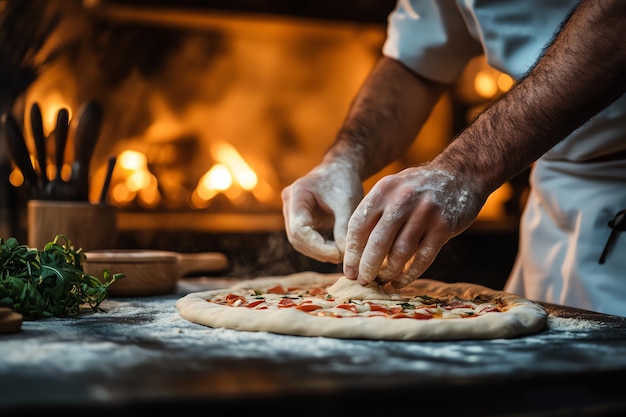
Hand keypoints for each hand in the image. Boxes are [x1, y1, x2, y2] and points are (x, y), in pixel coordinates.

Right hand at [282, 161, 363, 262]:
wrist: (341, 169)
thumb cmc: (344, 181)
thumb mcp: (347, 203)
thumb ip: (343, 228)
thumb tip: (342, 256)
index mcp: (296, 194)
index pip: (299, 229)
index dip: (317, 246)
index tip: (338, 254)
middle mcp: (289, 204)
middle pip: (296, 238)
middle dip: (318, 251)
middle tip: (341, 257)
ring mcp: (291, 212)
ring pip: (299, 242)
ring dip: (318, 252)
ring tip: (340, 255)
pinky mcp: (299, 219)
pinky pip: (305, 239)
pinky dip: (319, 248)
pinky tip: (335, 250)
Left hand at [342, 165, 484, 287]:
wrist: (460, 175)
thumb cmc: (418, 188)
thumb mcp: (393, 189)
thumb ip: (375, 212)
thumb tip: (355, 251)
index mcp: (384, 189)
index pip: (359, 224)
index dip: (352, 251)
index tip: (348, 270)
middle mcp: (403, 199)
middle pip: (378, 242)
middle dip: (367, 267)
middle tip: (362, 281)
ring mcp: (425, 212)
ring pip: (400, 253)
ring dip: (388, 272)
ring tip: (381, 282)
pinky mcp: (443, 226)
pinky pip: (422, 258)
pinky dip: (409, 274)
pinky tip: (399, 282)